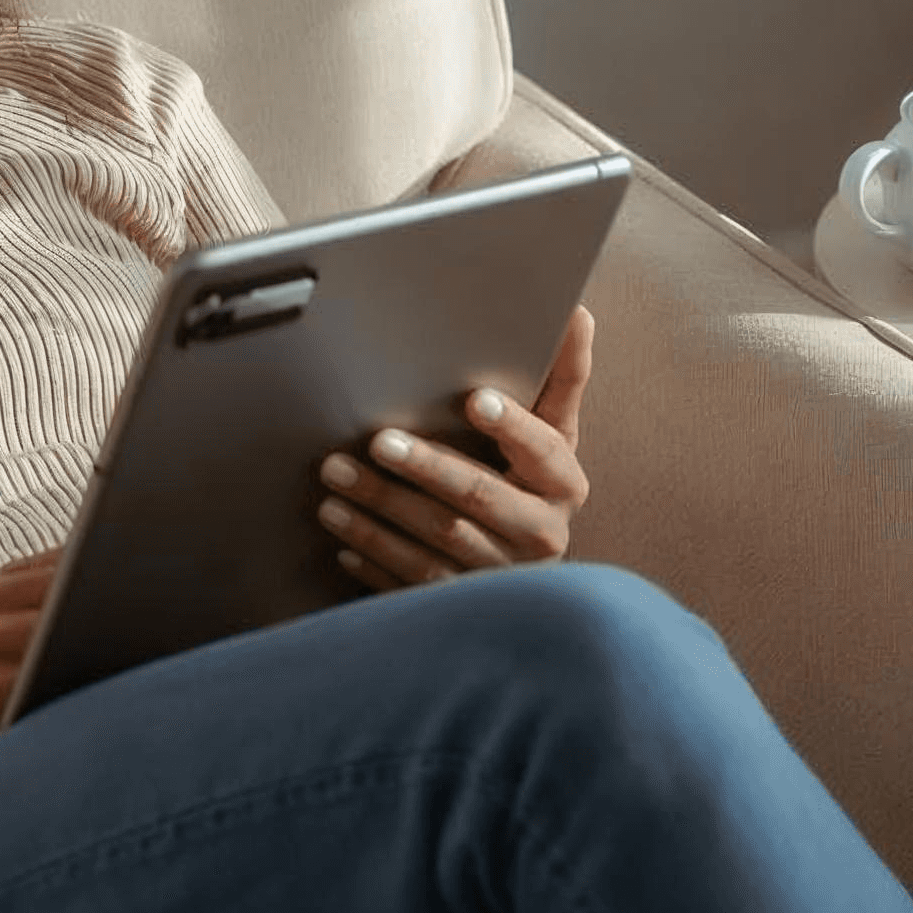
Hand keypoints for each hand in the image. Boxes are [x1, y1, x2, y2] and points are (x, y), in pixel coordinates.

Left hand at [317, 305, 592, 590]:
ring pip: (438, 541)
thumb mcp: (551, 432)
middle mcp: (541, 533)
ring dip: (382, 509)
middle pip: (480, 497)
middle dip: (427, 467)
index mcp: (564, 483)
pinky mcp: (464, 602)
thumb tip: (578, 310)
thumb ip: (561, 378)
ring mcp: (501, 574)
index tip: (477, 399)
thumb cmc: (529, 479)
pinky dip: (374, 556)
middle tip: (378, 440)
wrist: (525, 571)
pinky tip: (340, 534)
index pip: (544, 450)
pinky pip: (414, 582)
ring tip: (335, 478)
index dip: (512, 427)